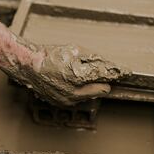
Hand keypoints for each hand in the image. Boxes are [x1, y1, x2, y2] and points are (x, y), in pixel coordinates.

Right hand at [9, 44, 128, 105]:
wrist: (27, 65)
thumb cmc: (49, 55)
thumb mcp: (75, 50)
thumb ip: (94, 59)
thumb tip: (107, 64)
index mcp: (78, 79)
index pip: (106, 78)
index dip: (116, 73)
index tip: (126, 72)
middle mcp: (74, 94)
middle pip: (101, 91)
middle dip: (104, 81)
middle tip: (105, 73)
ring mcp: (67, 101)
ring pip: (89, 95)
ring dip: (91, 86)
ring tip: (81, 74)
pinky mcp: (60, 103)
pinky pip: (77, 98)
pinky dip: (79, 90)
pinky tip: (72, 80)